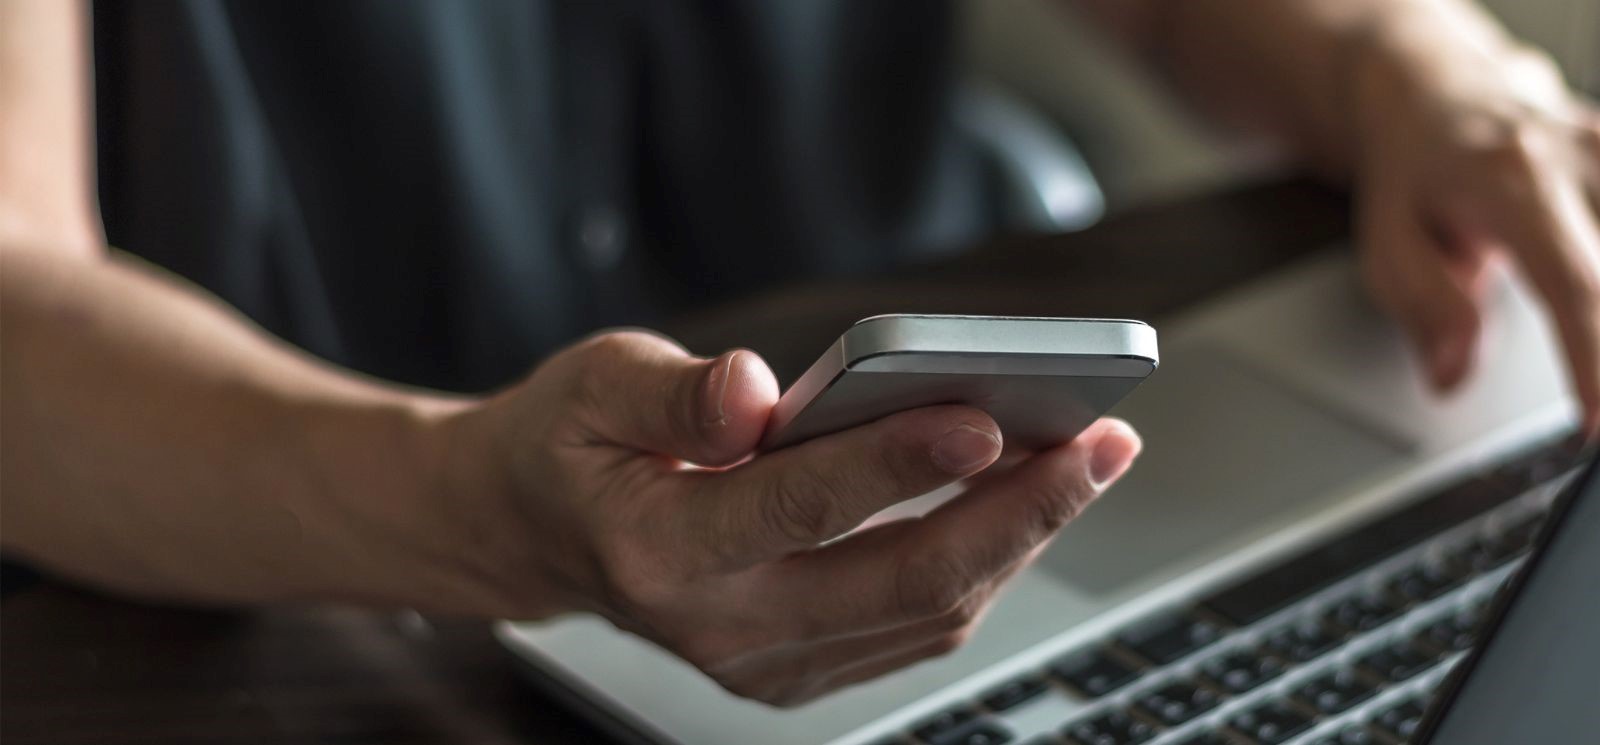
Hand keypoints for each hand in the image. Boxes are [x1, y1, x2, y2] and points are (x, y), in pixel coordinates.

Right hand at [433, 331, 1140, 705]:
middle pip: (898, 581)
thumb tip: (754, 390)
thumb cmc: (569, 445)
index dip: (896, 462)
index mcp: (658, 548)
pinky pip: (915, 628)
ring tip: (1088, 458)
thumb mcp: (594, 384)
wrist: (536, 532)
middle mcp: (718, 625)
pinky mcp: (798, 668)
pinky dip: (984, 565)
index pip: (798, 507)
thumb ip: (675, 393)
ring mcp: (764, 661)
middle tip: (1098, 442)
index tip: (988, 413)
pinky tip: (1025, 500)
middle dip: (1014, 512)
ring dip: (1019, 537)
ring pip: (926, 614)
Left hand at [1351, 35, 1599, 430]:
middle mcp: (1581, 159)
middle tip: (1591, 413)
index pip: (1574, 287)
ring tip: (1589, 374)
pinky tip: (1593, 309)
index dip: (1596, 360)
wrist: (1434, 92)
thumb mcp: (1388, 241)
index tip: (1599, 424)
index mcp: (1514, 185)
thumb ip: (1428, 310)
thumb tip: (1453, 378)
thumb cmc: (1412, 173)